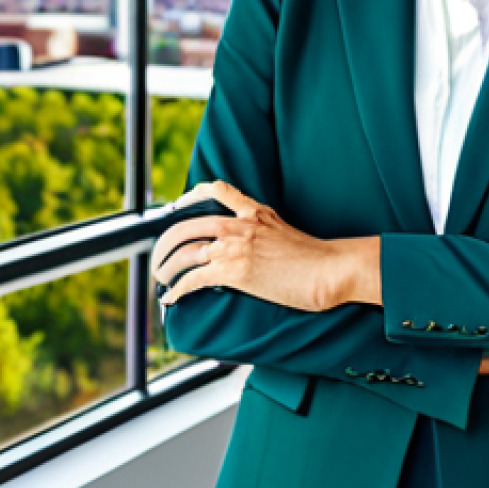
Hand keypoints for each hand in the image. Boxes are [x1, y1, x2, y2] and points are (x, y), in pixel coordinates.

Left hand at [151, 180, 374, 311]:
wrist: (328, 269)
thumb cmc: (315, 259)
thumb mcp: (286, 233)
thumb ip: (265, 233)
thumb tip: (253, 250)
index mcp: (255, 212)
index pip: (217, 191)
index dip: (191, 196)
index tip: (177, 206)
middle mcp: (240, 225)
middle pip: (187, 226)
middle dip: (166, 244)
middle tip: (160, 257)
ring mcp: (236, 246)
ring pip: (185, 252)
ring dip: (166, 268)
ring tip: (161, 278)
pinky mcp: (234, 271)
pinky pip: (194, 278)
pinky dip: (177, 288)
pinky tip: (171, 296)